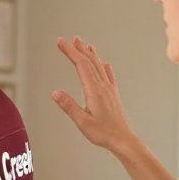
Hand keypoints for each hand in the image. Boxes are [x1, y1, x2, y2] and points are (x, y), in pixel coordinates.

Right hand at [52, 36, 136, 155]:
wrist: (123, 140)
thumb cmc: (103, 133)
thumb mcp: (82, 122)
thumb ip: (68, 106)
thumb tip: (55, 92)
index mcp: (94, 90)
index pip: (81, 65)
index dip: (70, 51)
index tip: (61, 42)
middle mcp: (103, 86)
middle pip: (90, 62)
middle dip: (79, 49)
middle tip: (70, 39)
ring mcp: (110, 90)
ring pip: (99, 66)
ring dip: (91, 54)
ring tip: (85, 45)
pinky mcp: (113, 95)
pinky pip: (108, 75)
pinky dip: (103, 66)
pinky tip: (104, 64)